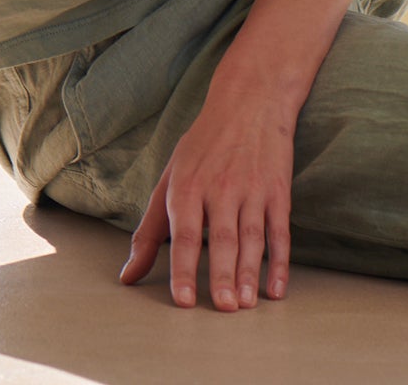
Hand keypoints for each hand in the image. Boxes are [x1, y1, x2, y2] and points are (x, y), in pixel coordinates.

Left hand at [118, 86, 293, 310]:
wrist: (251, 99)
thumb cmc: (204, 144)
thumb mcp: (170, 177)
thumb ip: (149, 229)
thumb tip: (127, 276)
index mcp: (189, 186)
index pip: (185, 234)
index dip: (184, 269)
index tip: (185, 301)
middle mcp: (221, 188)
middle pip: (222, 238)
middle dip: (223, 275)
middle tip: (224, 309)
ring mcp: (252, 188)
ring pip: (252, 236)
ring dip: (251, 272)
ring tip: (247, 304)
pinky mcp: (278, 190)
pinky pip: (280, 229)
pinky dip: (280, 260)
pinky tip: (277, 287)